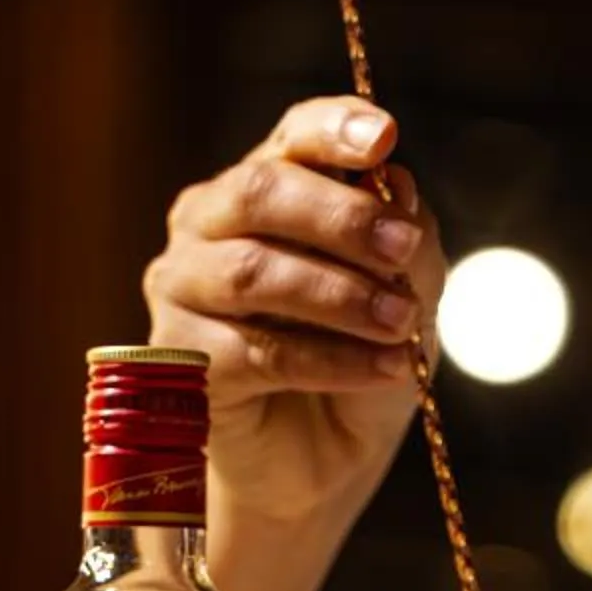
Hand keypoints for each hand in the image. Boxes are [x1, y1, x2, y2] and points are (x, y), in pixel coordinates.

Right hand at [144, 97, 448, 590]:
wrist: (326, 461)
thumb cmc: (360, 359)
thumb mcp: (411, 295)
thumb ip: (408, 240)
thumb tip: (398, 187)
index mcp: (264, 188)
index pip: (292, 138)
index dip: (333, 129)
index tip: (384, 137)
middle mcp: (209, 224)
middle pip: (259, 191)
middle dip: (341, 217)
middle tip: (405, 252)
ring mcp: (183, 287)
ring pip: (253, 271)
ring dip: (340, 296)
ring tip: (402, 324)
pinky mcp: (181, 359)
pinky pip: (259, 350)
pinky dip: (334, 359)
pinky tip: (386, 368)